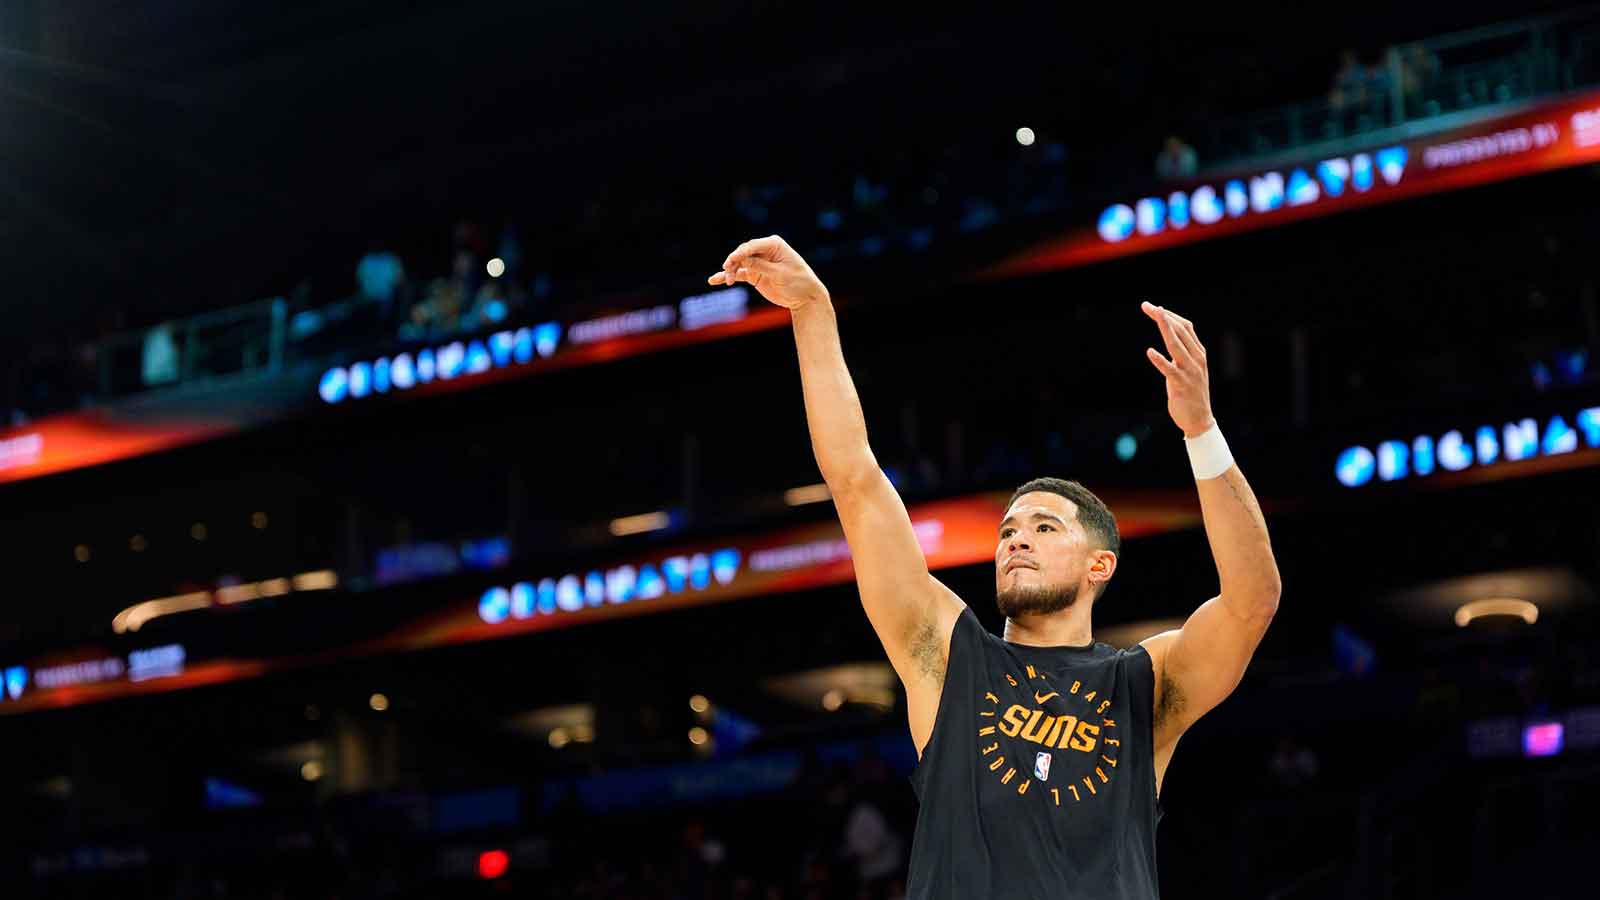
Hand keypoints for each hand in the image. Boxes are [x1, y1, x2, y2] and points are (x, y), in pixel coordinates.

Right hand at [707, 235, 828, 310]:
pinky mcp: (754, 275)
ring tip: (727, 281)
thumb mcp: (780, 274)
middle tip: (728, 270)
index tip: (732, 260)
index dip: (741, 252)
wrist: (804, 297)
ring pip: (738, 263)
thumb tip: (742, 261)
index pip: (753, 245)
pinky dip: (728, 276)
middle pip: (743, 253)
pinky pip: (738, 274)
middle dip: (734, 261)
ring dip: (730, 270)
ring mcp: (758, 263)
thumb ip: (761, 267)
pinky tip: (714, 280)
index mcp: (774, 244)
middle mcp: (764, 251)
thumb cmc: (798, 281)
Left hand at [1142, 301, 1215, 437]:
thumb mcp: (1189, 367)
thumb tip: (1171, 333)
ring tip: (1155, 316)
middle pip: (1180, 331)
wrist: (1200, 420)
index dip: (1170, 315)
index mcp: (1199, 353)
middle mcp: (1197, 359)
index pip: (1185, 327)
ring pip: (1176, 345)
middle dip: (1163, 317)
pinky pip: (1170, 370)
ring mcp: (1190, 371)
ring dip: (1165, 329)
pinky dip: (1160, 360)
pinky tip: (1150, 352)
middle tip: (1147, 306)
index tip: (1153, 307)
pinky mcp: (1182, 385)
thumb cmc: (1190, 392)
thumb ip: (1182, 351)